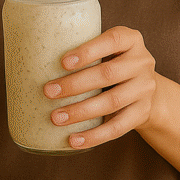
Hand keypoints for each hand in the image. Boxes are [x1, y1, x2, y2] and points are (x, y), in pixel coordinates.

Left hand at [44, 26, 156, 148]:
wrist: (146, 88)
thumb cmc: (114, 63)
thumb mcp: (107, 50)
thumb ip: (84, 51)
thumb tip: (33, 60)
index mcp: (131, 39)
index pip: (113, 40)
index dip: (88, 51)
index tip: (62, 62)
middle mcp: (142, 62)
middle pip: (108, 74)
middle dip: (75, 84)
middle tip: (48, 92)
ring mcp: (145, 89)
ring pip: (112, 102)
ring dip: (81, 111)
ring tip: (56, 117)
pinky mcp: (142, 113)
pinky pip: (118, 127)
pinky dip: (94, 136)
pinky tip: (74, 140)